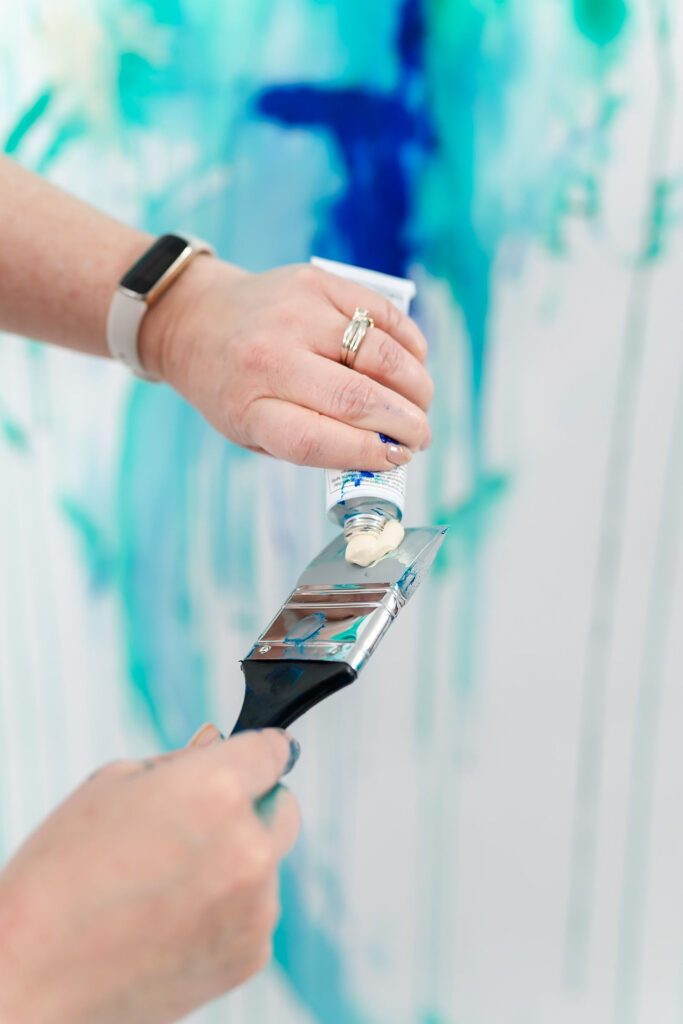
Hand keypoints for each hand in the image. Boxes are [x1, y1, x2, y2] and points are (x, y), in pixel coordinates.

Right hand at [0, 725, 300, 1023]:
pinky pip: (254, 913)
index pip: (272, 751)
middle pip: (282, 808)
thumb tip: (219, 745)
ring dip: (236, 863)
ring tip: (164, 884)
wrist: (34, 977)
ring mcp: (255, 907)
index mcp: (218, 792)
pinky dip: (227, 910)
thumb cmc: (61, 875)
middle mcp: (249, 848)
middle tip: (199, 824)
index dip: (262, 748)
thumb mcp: (112, 786)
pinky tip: (172, 919)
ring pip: (266, 864)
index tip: (260, 753)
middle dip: (253, 807)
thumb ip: (182, 762)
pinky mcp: (249, 954)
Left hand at [139, 259, 432, 469]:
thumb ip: (312, 444)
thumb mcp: (254, 430)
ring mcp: (295, 313)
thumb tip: (388, 451)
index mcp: (249, 407)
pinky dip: (409, 344)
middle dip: (405, 425)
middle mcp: (270, 357)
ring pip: (380, 354)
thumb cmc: (235, 388)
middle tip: (420, 438)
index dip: (367, 454)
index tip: (396, 460)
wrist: (198, 318)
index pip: (314, 440)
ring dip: (415, 386)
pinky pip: (382, 313)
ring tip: (419, 406)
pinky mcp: (317, 282)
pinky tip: (412, 365)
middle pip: (356, 399)